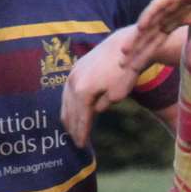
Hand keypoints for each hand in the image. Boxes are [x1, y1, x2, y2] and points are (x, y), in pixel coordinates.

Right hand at [61, 26, 139, 145]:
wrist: (124, 45)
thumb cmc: (124, 71)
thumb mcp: (117, 94)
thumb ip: (102, 105)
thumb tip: (93, 111)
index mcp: (82, 91)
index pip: (80, 118)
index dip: (81, 133)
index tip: (82, 146)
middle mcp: (73, 83)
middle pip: (70, 111)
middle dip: (73, 128)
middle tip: (76, 142)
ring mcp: (72, 74)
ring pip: (66, 101)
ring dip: (68, 117)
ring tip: (72, 130)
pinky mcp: (75, 68)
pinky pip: (68, 91)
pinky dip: (69, 104)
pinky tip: (72, 110)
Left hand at [128, 0, 190, 68]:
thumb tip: (190, 69)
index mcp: (172, 21)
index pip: (154, 41)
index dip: (143, 54)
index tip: (132, 70)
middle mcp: (166, 12)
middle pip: (147, 34)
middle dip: (135, 49)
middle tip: (121, 65)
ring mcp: (169, 2)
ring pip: (149, 21)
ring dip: (137, 36)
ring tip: (125, 50)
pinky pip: (159, 5)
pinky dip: (149, 15)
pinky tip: (140, 26)